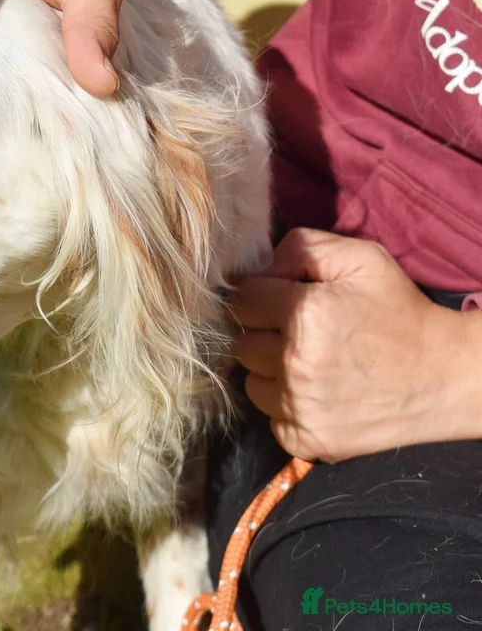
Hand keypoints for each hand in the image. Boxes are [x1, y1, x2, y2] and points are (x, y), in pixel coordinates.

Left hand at [231, 228, 481, 461]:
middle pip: (242, 342)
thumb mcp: (360, 259)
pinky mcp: (308, 440)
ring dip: (271, 372)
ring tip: (311, 363)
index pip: (242, 300)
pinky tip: (318, 392)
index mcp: (303, 313)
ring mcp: (300, 406)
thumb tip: (258, 269)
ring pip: (251, 382)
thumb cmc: (401, 312)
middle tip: (300, 333)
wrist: (447, 377)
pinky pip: (271, 417)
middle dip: (264, 334)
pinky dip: (286, 406)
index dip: (260, 296)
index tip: (282, 301)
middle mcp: (295, 362)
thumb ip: (300, 248)